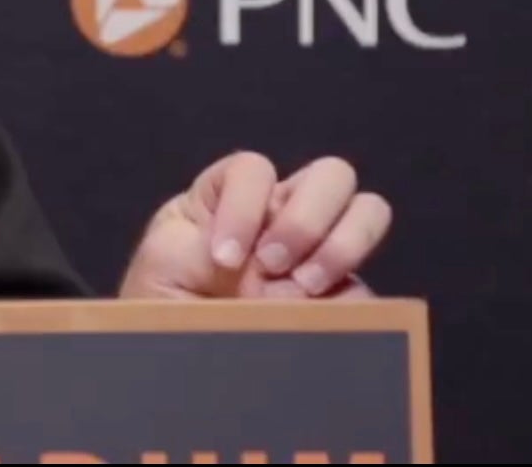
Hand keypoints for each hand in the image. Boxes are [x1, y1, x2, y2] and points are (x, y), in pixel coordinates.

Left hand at [118, 152, 391, 300]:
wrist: (179, 361)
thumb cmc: (161, 304)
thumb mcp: (161, 266)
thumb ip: (196, 246)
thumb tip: (243, 259)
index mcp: (229, 197)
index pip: (254, 169)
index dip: (244, 205)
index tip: (222, 257)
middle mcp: (282, 215)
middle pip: (331, 175)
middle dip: (304, 218)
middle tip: (271, 264)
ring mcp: (318, 252)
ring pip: (367, 209)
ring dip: (341, 244)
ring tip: (302, 286)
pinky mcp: (343, 297)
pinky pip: (370, 284)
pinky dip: (352, 298)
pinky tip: (315, 316)